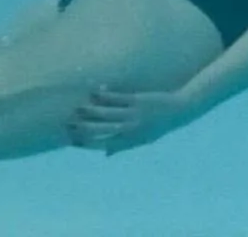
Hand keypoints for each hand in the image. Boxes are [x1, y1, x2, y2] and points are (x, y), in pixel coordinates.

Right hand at [67, 88, 192, 154]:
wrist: (178, 111)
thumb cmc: (158, 126)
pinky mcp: (137, 100)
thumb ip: (122, 146)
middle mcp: (130, 129)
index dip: (86, 143)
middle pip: (102, 130)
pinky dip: (104, 95)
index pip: (102, 144)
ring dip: (90, 111)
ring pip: (107, 113)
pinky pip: (117, 98)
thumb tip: (105, 154)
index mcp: (129, 140)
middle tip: (69, 124)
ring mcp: (133, 114)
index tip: (72, 140)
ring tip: (77, 108)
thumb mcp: (142, 141)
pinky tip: (95, 91)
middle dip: (84, 128)